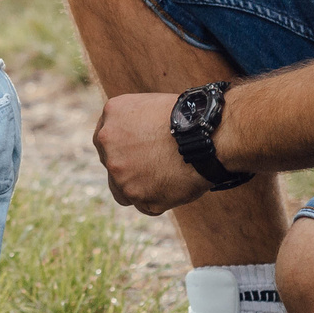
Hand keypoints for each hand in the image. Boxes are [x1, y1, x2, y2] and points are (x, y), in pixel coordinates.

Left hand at [95, 91, 213, 214]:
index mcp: (113, 113)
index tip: (137, 153)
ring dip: (142, 188)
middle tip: (155, 167)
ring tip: (169, 178)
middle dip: (130, 168)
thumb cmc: (192, 118)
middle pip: (112, 164)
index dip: (123, 147)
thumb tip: (134, 141)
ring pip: (124, 189)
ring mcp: (119, 172)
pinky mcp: (136, 196)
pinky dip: (159, 201)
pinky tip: (175, 187)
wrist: (207, 136)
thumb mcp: (154, 107)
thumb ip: (135, 123)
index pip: (107, 137)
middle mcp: (108, 142)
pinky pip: (145, 205)